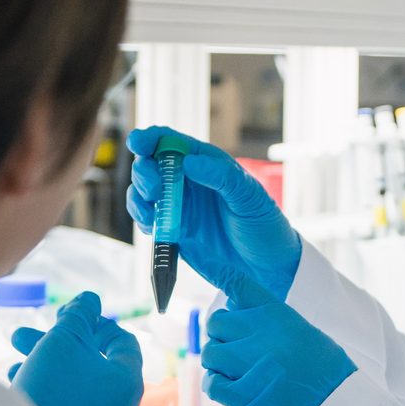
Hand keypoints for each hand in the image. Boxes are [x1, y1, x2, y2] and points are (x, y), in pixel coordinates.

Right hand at [9, 291, 144, 405]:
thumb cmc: (52, 392)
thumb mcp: (63, 341)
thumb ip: (78, 316)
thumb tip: (89, 299)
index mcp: (127, 381)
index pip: (121, 341)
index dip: (93, 321)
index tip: (64, 316)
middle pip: (91, 362)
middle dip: (55, 342)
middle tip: (22, 334)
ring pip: (73, 384)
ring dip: (43, 363)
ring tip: (12, 357)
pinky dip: (45, 389)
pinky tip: (17, 382)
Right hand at [127, 127, 301, 299]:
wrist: (266, 266)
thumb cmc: (264, 224)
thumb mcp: (249, 196)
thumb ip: (221, 177)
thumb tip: (189, 162)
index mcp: (206, 164)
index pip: (172, 142)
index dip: (151, 139)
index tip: (137, 143)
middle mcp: (188, 182)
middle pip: (151, 165)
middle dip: (144, 171)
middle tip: (153, 188)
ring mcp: (178, 206)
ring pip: (143, 192)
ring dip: (138, 196)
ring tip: (150, 208)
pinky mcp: (173, 231)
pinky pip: (148, 219)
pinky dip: (142, 219)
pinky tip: (151, 224)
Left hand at [201, 279, 355, 405]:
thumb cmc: (327, 374)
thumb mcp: (305, 334)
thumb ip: (271, 321)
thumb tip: (236, 310)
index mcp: (279, 316)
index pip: (240, 285)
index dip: (220, 272)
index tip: (208, 263)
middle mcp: (261, 334)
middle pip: (216, 322)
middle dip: (221, 335)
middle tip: (235, 350)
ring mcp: (250, 364)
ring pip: (210, 353)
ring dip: (218, 363)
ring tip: (237, 373)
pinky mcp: (242, 396)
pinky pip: (211, 383)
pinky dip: (217, 386)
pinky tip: (233, 390)